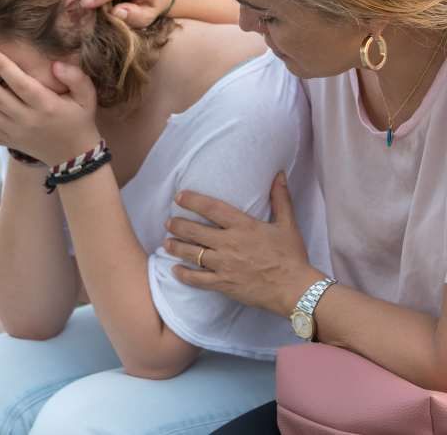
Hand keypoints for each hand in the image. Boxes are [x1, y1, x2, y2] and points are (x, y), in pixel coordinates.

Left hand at [0, 49, 100, 163]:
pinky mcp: (3, 140)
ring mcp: (11, 133)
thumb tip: (56, 64)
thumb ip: (76, 77)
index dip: (4, 68)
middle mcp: (25, 120)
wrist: (72, 156)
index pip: (22, 85)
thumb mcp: (87, 97)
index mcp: (45, 106)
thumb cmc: (79, 119)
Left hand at [163, 172, 325, 315]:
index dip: (192, 200)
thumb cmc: (292, 256)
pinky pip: (197, 279)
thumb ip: (280, 199)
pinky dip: (183, 274)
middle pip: (194, 231)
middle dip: (177, 225)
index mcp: (243, 226)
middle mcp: (229, 243)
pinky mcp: (223, 284)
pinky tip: (175, 270)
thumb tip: (279, 174)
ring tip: (167, 242)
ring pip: (191, 253)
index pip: (211, 208)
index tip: (179, 197)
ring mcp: (224, 265)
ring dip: (175, 246)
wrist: (296, 289)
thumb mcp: (288, 225)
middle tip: (168, 222)